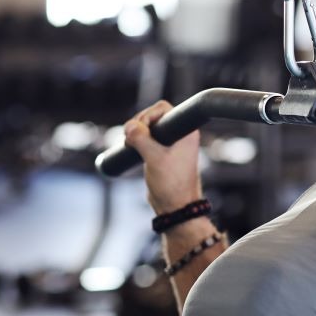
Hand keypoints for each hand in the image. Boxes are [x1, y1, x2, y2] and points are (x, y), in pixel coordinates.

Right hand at [123, 100, 202, 214]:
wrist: (175, 206)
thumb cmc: (171, 184)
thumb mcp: (154, 158)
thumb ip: (141, 139)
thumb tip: (130, 126)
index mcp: (185, 131)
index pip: (163, 109)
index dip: (147, 115)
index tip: (139, 130)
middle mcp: (180, 134)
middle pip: (153, 116)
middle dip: (139, 124)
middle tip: (130, 138)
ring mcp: (171, 143)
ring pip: (148, 128)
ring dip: (136, 133)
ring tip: (130, 145)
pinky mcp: (162, 152)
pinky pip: (147, 139)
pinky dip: (137, 141)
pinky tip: (131, 148)